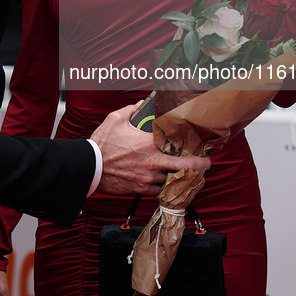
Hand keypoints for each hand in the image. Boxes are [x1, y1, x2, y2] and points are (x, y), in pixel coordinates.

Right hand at [90, 104, 210, 195]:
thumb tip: (140, 103)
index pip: (178, 143)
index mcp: (149, 144)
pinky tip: (164, 182)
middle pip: (184, 167)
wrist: (89, 167)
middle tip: (206, 164)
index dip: (191, 144)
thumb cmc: (101, 143)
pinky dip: (163, 187)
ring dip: (177, 176)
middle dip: (199, 166)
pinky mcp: (141, 189)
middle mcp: (152, 162)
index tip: (199, 143)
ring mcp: (148, 178)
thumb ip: (132, 110)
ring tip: (182, 173)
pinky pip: (159, 191)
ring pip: (171, 179)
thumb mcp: (115, 119)